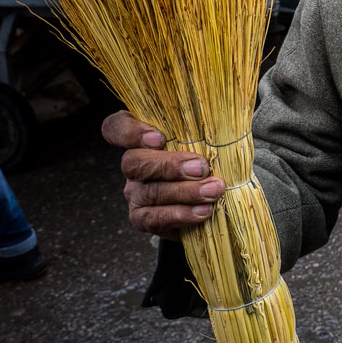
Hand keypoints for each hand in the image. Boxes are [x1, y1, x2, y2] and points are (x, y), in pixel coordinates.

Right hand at [102, 110, 225, 238]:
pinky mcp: (142, 218)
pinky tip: (202, 211)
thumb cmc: (207, 161)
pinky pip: (155, 218)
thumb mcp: (205, 141)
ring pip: (150, 192)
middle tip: (201, 168)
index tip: (158, 138)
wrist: (208, 198)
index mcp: (142, 138)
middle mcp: (134, 164)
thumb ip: (204, 132)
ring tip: (212, 191)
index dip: (130, 132)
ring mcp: (135, 192)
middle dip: (169, 166)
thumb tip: (225, 124)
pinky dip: (182, 214)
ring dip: (185, 192)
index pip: (116, 128)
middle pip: (134, 162)